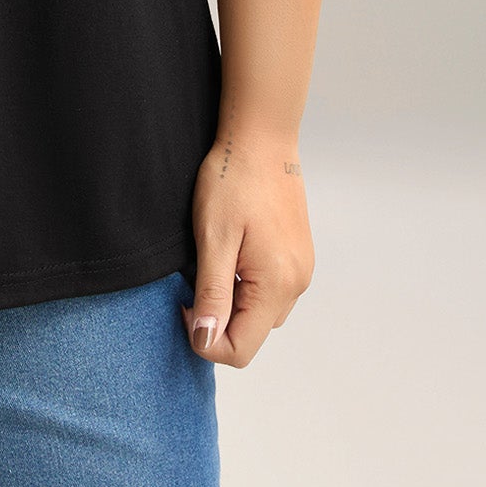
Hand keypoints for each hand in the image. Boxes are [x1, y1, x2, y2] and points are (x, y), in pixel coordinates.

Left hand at [180, 126, 314, 367]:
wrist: (261, 137)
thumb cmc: (233, 180)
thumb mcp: (213, 237)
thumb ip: (212, 293)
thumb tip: (205, 341)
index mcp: (277, 285)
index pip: (240, 350)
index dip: (205, 338)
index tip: (184, 302)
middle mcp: (297, 284)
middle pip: (252, 335)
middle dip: (218, 320)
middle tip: (194, 278)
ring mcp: (301, 270)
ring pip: (262, 314)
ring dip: (233, 303)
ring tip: (215, 260)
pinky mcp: (298, 256)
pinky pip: (271, 291)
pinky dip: (247, 286)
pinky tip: (232, 253)